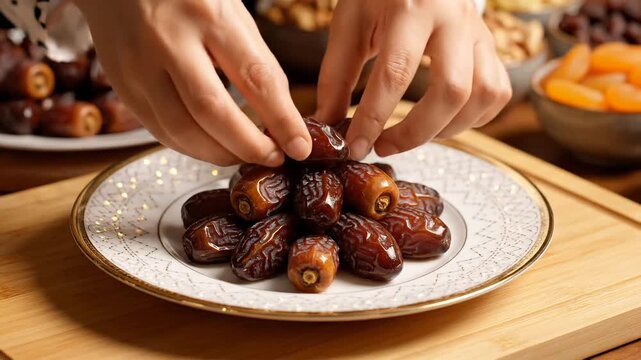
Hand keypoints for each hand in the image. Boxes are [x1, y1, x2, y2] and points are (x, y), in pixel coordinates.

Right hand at [73, 0, 311, 165]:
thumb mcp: (229, 9)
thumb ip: (253, 59)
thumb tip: (279, 114)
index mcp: (208, 15)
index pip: (255, 78)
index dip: (282, 120)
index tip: (300, 147)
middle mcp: (168, 40)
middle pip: (212, 112)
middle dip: (249, 146)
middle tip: (273, 158)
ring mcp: (137, 65)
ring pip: (181, 131)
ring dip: (219, 154)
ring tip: (245, 155)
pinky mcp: (121, 85)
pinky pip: (159, 130)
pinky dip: (191, 147)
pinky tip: (211, 146)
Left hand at [315, 0, 511, 159]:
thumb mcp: (350, 24)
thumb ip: (337, 75)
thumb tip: (328, 125)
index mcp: (412, 8)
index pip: (396, 74)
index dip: (374, 119)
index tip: (355, 146)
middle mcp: (453, 19)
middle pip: (452, 91)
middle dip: (416, 132)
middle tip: (384, 146)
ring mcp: (478, 32)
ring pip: (483, 95)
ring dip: (447, 129)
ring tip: (412, 135)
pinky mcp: (491, 45)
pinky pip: (496, 93)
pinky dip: (472, 119)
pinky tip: (441, 121)